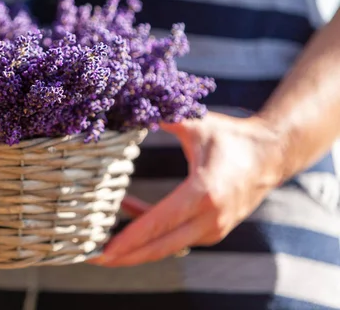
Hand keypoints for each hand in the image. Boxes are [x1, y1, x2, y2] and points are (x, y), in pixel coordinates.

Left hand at [89, 112, 283, 266]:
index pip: (159, 221)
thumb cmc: (232, 137)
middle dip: (126, 256)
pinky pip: (176, 237)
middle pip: (161, 246)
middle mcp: (210, 218)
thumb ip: (163, 117)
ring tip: (105, 248)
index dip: (130, 237)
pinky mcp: (213, 230)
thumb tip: (130, 107)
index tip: (104, 248)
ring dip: (137, 249)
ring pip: (168, 246)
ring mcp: (214, 228)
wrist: (271, 155)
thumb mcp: (196, 122)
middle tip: (93, 258)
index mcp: (204, 192)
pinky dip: (153, 233)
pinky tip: (129, 213)